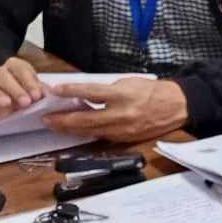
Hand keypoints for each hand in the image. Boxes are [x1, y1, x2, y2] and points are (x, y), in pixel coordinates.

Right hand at [0, 57, 42, 122]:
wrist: (22, 101)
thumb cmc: (32, 93)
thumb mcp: (40, 90)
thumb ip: (42, 91)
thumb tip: (47, 95)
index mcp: (15, 67)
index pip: (19, 68)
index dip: (28, 81)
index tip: (37, 95)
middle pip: (1, 75)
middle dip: (15, 89)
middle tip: (26, 102)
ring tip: (5, 104)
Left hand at [41, 78, 188, 142]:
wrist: (176, 106)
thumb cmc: (152, 91)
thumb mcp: (127, 83)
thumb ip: (105, 90)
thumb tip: (83, 94)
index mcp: (122, 95)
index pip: (90, 93)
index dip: (71, 91)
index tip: (54, 90)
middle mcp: (121, 114)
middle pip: (85, 120)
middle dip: (62, 120)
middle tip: (46, 118)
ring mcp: (122, 130)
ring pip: (89, 132)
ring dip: (70, 129)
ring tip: (55, 125)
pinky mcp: (124, 139)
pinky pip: (100, 137)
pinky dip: (86, 134)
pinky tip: (75, 131)